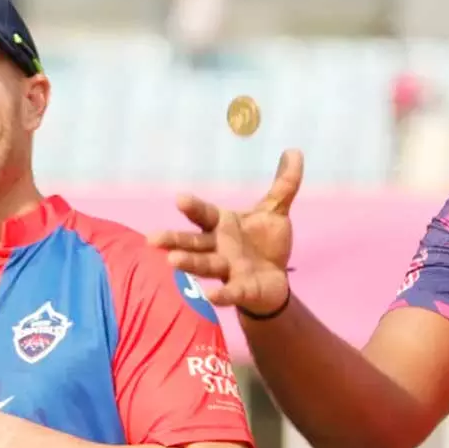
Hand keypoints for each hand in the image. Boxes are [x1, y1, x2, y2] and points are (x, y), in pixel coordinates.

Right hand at [148, 148, 303, 316]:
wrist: (275, 280)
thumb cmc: (266, 243)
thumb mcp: (276, 210)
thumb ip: (284, 184)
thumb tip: (294, 151)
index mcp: (223, 225)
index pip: (205, 214)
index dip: (193, 207)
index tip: (179, 199)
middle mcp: (219, 247)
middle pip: (194, 243)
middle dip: (176, 240)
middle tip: (153, 238)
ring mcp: (227, 270)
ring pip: (205, 266)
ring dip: (190, 264)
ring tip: (172, 262)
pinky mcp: (240, 290)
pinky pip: (230, 292)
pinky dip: (221, 295)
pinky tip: (211, 296)